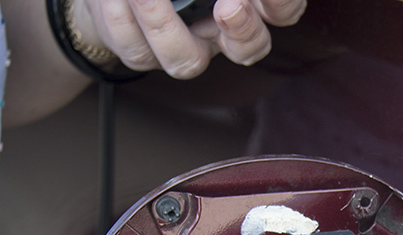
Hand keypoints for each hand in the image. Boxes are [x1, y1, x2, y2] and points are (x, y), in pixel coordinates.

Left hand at [77, 0, 307, 77]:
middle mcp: (218, 33)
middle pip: (248, 48)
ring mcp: (184, 48)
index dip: (281, 5)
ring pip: (186, 60)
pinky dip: (121, 17)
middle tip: (228, 7)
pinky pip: (135, 48)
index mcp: (241, 7)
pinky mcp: (144, 55)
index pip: (281, 12)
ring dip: (163, 23)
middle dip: (243, 30)